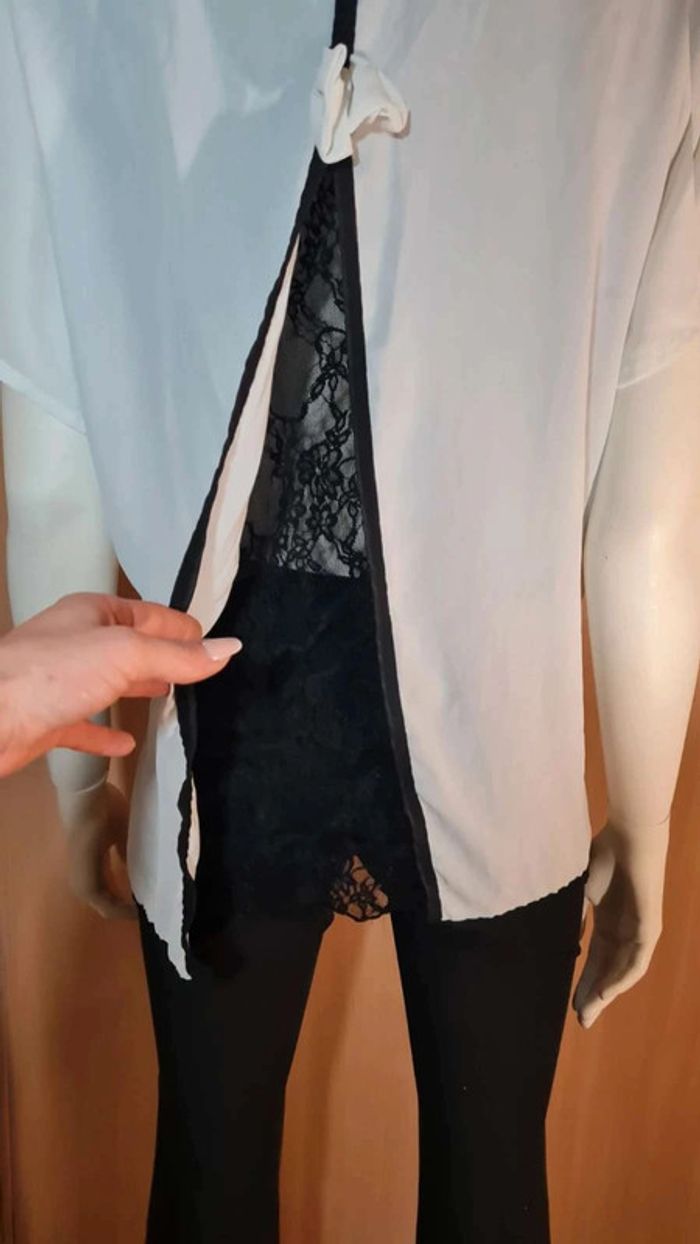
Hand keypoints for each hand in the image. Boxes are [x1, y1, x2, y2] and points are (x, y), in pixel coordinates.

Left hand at [0, 591, 240, 776]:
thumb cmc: (53, 674)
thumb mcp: (126, 654)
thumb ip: (177, 656)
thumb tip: (229, 648)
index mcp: (94, 613)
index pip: (152, 614)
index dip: (184, 627)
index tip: (217, 645)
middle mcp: (77, 641)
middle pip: (131, 646)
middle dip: (164, 657)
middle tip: (201, 673)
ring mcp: (62, 681)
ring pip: (109, 682)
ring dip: (138, 688)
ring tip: (173, 698)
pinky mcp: (49, 719)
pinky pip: (86, 724)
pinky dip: (107, 732)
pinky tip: (127, 743)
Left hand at [62, 781, 136, 920]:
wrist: (88, 804)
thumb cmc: (105, 810)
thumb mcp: (122, 833)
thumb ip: (127, 853)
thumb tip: (139, 870)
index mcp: (92, 861)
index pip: (108, 886)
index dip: (127, 895)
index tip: (148, 898)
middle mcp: (84, 876)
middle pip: (107, 901)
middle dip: (127, 907)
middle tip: (150, 909)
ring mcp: (83, 883)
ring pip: (107, 906)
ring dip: (126, 911)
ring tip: (147, 912)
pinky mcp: (87, 887)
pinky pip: (107, 907)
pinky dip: (122, 911)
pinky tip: (139, 911)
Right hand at [573, 816, 668, 1027]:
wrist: (630, 835)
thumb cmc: (605, 853)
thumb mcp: (581, 888)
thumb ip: (575, 913)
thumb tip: (566, 939)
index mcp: (609, 921)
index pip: (596, 958)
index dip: (583, 980)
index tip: (570, 1001)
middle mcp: (625, 930)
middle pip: (608, 970)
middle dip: (593, 995)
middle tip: (580, 1020)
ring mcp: (639, 930)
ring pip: (621, 972)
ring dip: (605, 994)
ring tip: (588, 1013)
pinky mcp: (649, 928)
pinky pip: (636, 962)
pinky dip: (620, 979)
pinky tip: (606, 994)